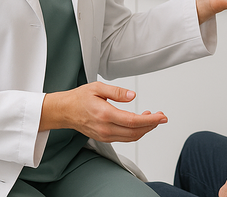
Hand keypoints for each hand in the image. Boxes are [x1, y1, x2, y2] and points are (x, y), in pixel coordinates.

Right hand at [40, 82, 166, 141]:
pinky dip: (136, 131)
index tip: (161, 116)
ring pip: (131, 137)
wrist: (64, 111)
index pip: (133, 121)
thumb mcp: (97, 88)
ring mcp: (104, 135)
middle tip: (162, 117)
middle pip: (135, 132)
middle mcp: (105, 128)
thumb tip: (132, 96)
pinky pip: (124, 138)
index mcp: (104, 114)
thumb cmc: (79, 98)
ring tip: (153, 118)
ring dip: (145, 129)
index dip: (150, 120)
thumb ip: (116, 92)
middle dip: (151, 125)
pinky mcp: (104, 137)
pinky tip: (140, 122)